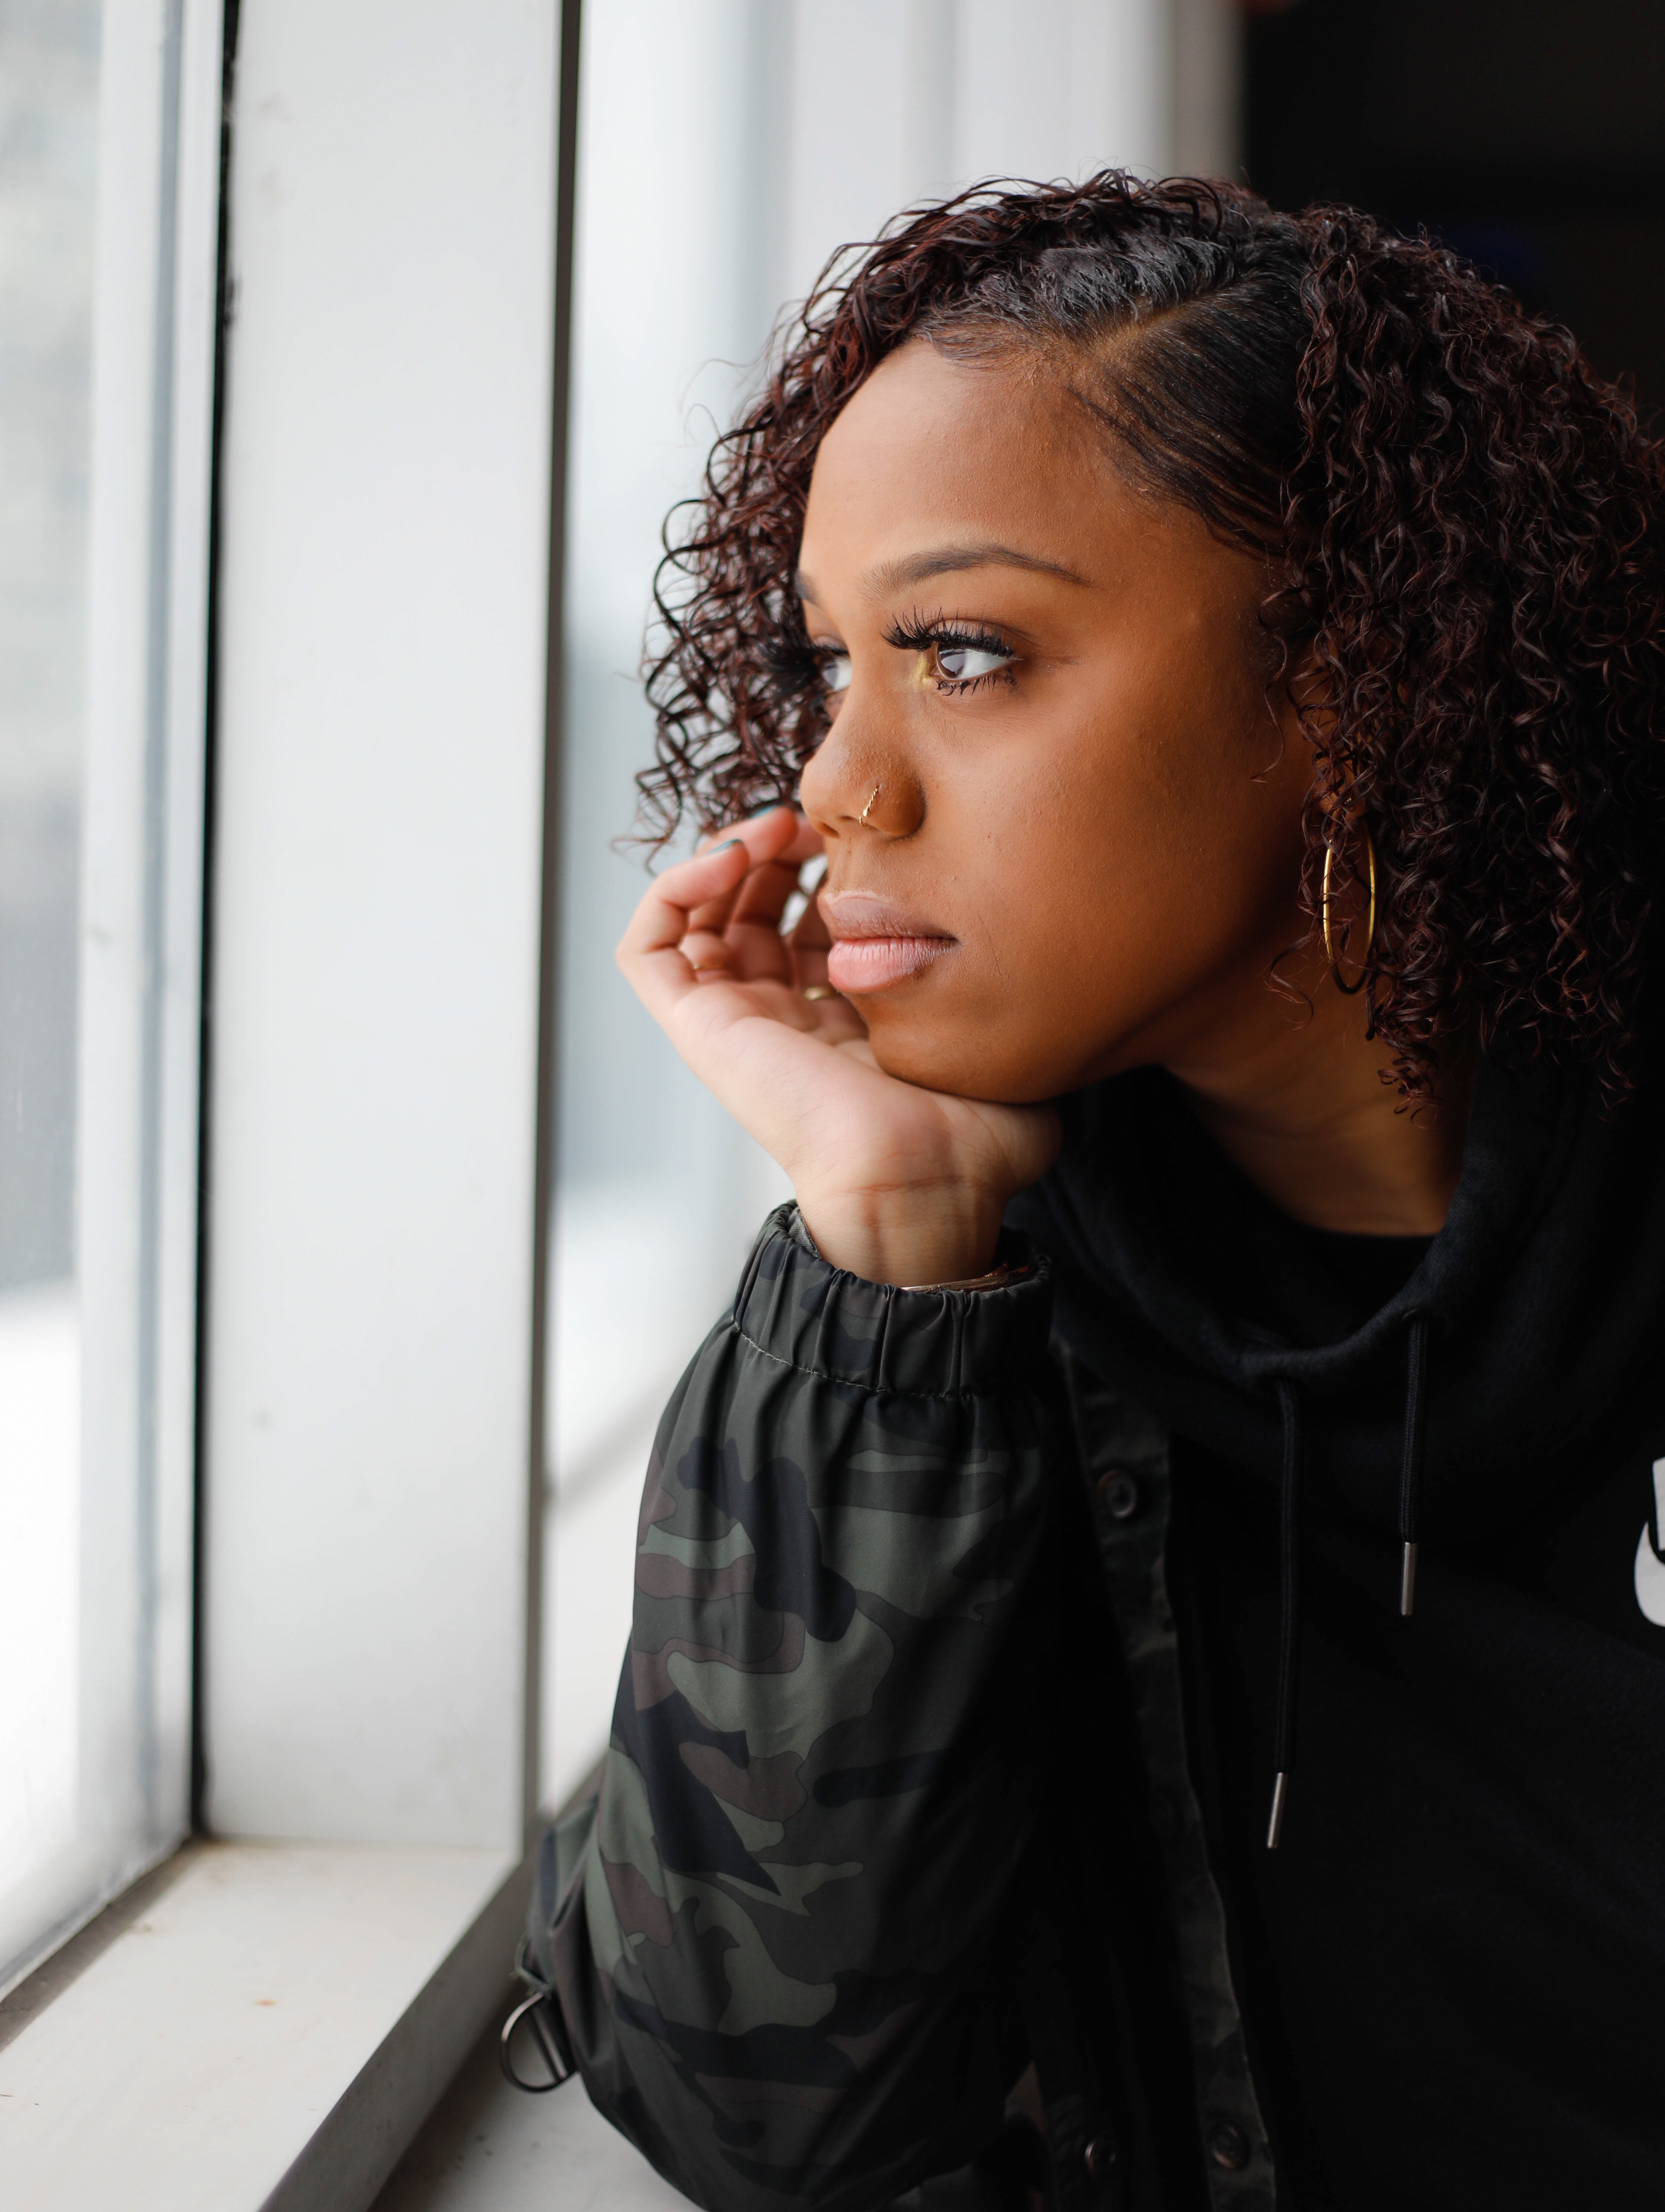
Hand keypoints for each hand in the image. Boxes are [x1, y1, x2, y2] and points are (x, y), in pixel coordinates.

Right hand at [617, 806, 1060, 1284]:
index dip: (831, 866)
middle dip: (778, 847)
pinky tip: (732, 859)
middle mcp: (786, 1019)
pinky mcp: (696, 1027)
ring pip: (697, 919)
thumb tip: (1019, 952)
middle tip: (814, 817)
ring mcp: (736, 1022)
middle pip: (753, 909)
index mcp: (848, 1023)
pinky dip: (675, 890)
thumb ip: (1000, 995)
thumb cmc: (972, 1138)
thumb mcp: (997, 1039)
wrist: (925, 1180)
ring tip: (774, 825)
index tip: (867, 834)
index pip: (814, 924)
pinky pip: (647, 949)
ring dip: (725, 854)